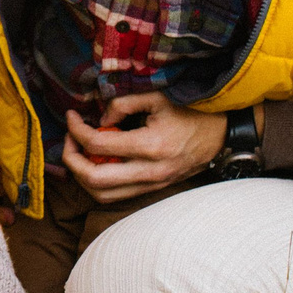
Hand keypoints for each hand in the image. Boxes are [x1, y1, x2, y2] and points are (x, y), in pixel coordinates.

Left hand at [59, 92, 226, 203]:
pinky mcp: (154, 189)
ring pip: (102, 195)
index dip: (76, 130)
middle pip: (94, 179)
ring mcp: (152, 184)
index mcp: (151, 145)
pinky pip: (117, 195)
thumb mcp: (158, 97)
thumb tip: (99, 118)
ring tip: (80, 153)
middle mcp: (150, 171)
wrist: (223, 135)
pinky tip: (99, 162)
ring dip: (82, 176)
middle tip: (69, 140)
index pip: (98, 144)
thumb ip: (124, 103)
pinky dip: (99, 183)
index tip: (71, 117)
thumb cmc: (192, 112)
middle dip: (71, 160)